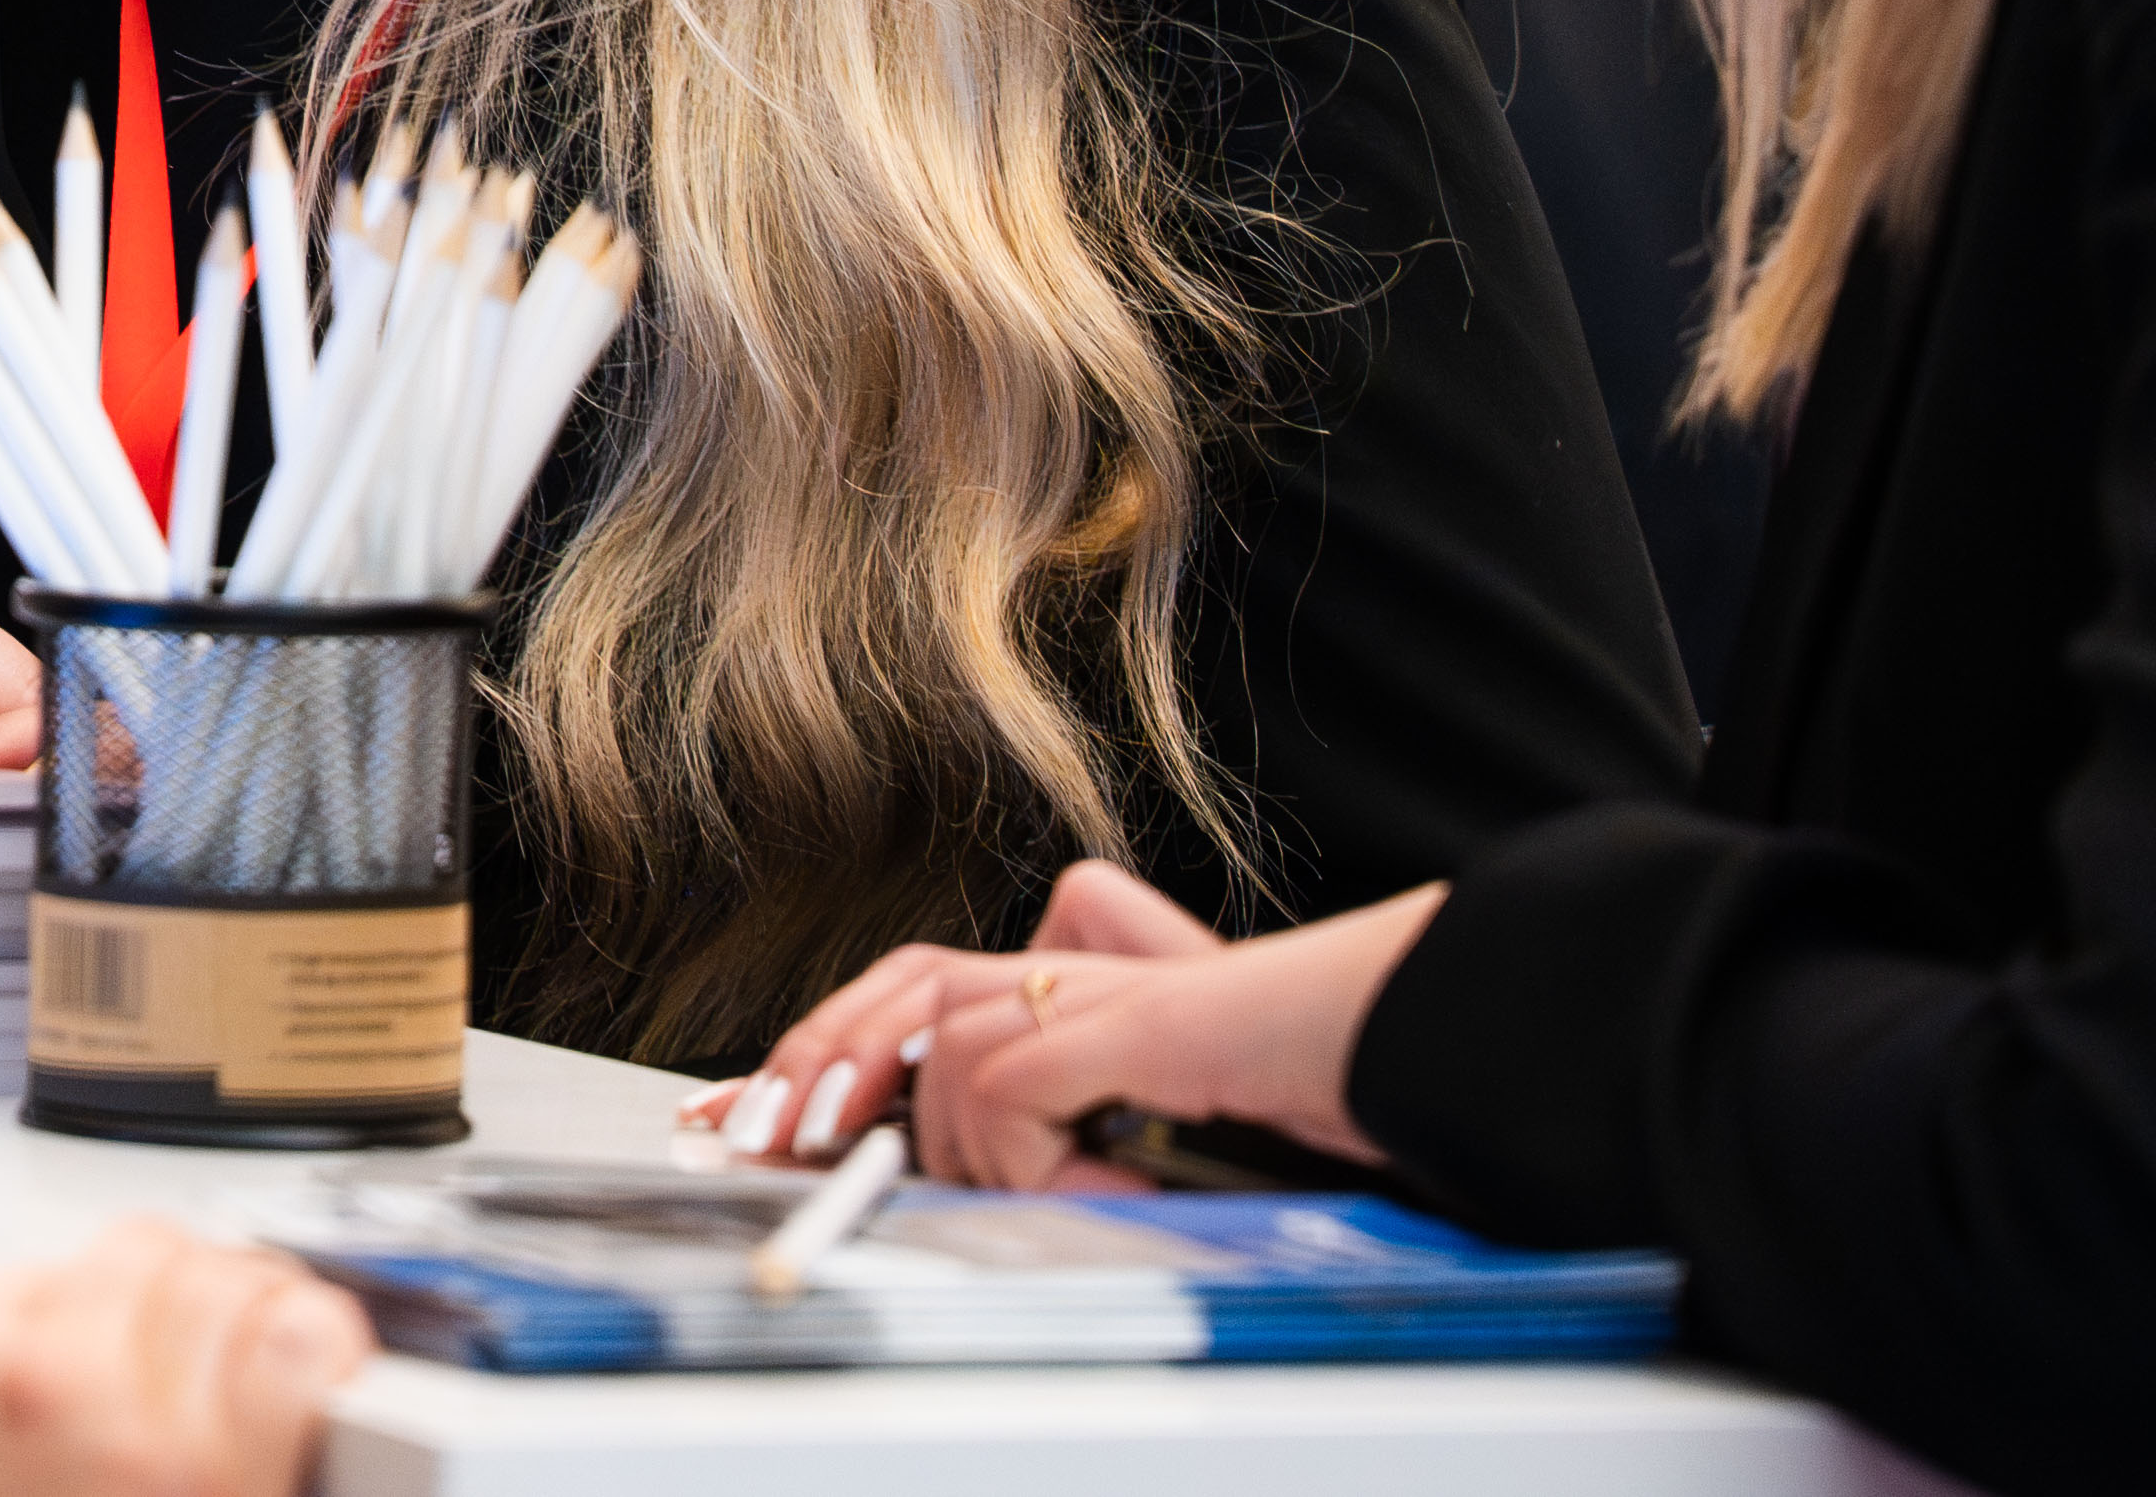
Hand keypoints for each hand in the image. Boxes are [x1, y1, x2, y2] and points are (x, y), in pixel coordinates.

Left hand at [0, 1218, 370, 1496]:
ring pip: (131, 1248)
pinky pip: (31, 1273)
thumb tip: (302, 1410)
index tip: (307, 1351)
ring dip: (147, 1297)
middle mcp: (114, 1418)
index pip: (304, 1334)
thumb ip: (263, 1474)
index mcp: (205, 1485)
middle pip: (220, 1275)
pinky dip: (46, 1312)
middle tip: (219, 1361)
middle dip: (233, 1311)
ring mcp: (16, 1371)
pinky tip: (41, 1379)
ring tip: (133, 1363)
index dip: (315, 1340)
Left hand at [713, 867, 1441, 1191]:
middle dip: (817, 1064)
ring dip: (976, 1147)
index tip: (749, 1106)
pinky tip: (1109, 1178)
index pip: (916, 990)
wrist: (1406, 1062)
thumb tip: (974, 1188)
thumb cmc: (1299, 1107)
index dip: (826, 1043)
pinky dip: (1042, 1157)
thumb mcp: (1154, 1139)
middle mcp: (1082, 967)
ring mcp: (1105, 984)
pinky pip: (1013, 1088)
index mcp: (1079, 989)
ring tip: (1040, 1186)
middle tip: (761, 1136)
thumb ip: (1069, 1139)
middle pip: (904, 986)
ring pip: (951, 1048)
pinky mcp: (1126, 1015)